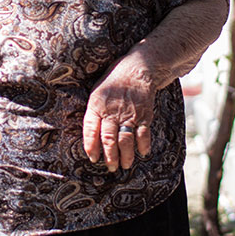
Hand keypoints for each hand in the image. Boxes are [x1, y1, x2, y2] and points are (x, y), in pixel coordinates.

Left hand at [82, 52, 154, 171]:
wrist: (138, 68)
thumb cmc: (114, 80)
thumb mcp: (97, 92)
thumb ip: (94, 112)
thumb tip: (91, 134)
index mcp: (97, 105)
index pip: (90, 129)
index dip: (91, 146)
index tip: (92, 158)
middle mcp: (112, 111)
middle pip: (109, 139)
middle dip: (110, 157)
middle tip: (111, 168)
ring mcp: (129, 114)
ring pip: (126, 140)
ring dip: (126, 156)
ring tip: (125, 165)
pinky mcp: (144, 115)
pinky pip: (143, 134)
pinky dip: (143, 146)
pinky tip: (143, 153)